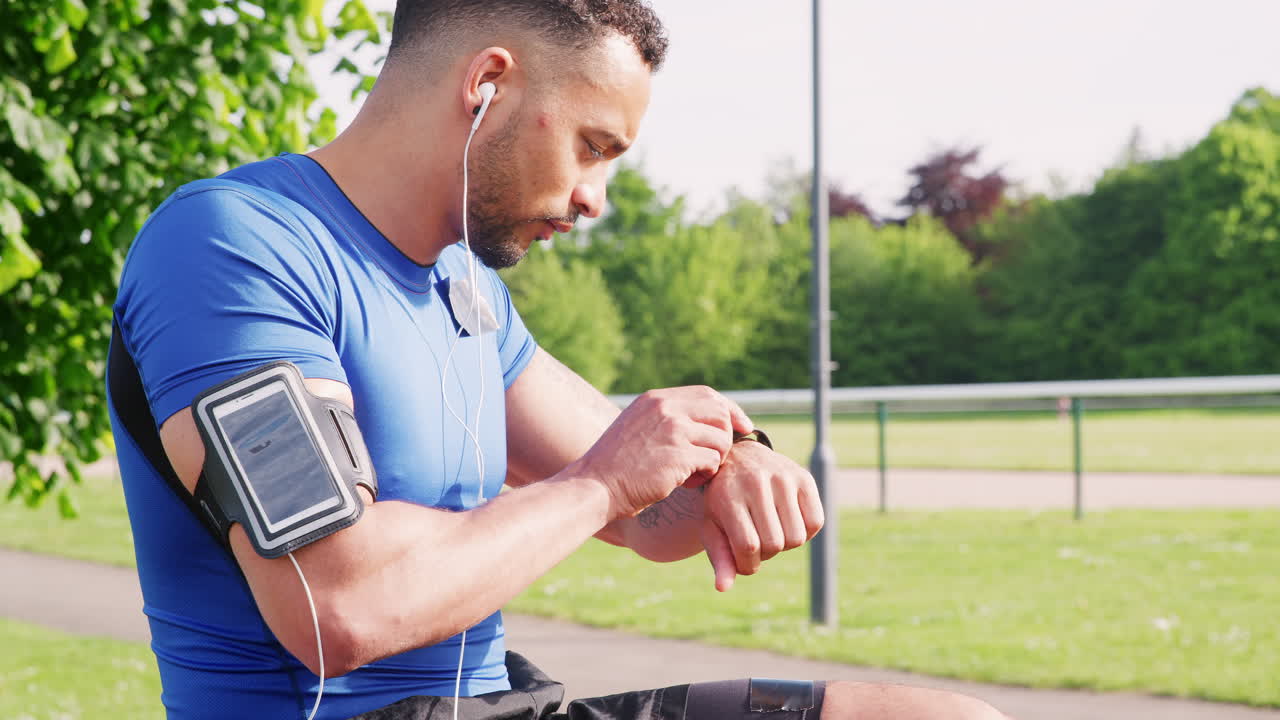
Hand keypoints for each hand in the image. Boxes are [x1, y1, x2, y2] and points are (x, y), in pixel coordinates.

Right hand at [567, 386, 752, 519]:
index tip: (742, 426)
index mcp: (657, 399)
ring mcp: (673, 430)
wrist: (597, 486)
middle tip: (712, 457)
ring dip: (714, 460)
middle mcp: (666, 408)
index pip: (708, 394)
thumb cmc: (618, 465)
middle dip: (726, 437)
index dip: (730, 410)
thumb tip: (705, 419)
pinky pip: (713, 461)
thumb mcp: (639, 426)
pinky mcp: (679, 455)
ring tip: (693, 473)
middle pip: (721, 413)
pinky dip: (706, 475)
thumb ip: (666, 417)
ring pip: (721, 440)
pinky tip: (686, 483)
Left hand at [699, 441, 823, 590]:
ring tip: (771, 531)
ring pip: (796, 537)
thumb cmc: (723, 500)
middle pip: (774, 544)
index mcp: (729, 497)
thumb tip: (722, 588)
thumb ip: (719, 557)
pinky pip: (815, 523)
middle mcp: (756, 483)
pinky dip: (804, 533)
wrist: (739, 459)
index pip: (748, 547)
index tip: (743, 561)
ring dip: (785, 545)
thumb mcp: (712, 526)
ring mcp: (782, 477)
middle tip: (757, 543)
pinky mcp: (804, 477)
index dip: (748, 565)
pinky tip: (787, 523)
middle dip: (766, 555)